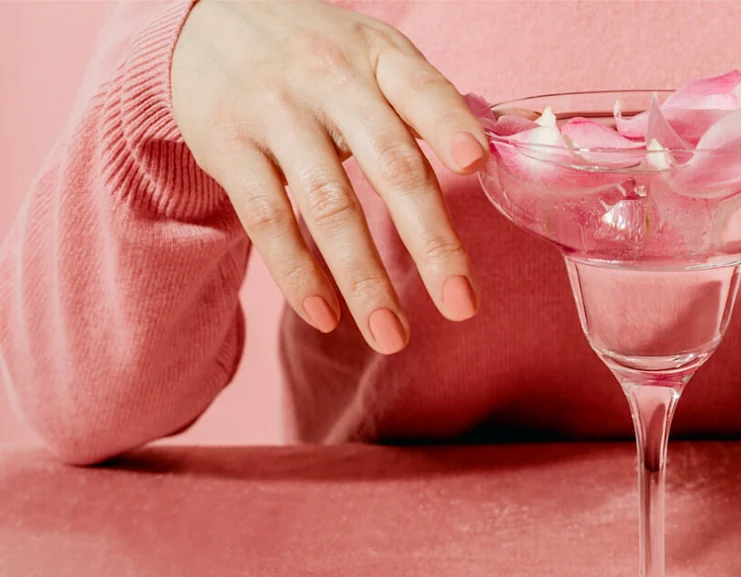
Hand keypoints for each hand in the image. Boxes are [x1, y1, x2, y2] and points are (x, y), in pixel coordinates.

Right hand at [172, 0, 487, 353]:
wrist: (207, 20)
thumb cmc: (320, 53)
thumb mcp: (375, 54)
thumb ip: (425, 104)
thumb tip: (489, 164)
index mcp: (380, 56)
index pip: (422, 89)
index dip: (449, 123)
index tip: (476, 164)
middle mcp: (330, 81)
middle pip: (390, 165)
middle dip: (431, 241)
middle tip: (462, 306)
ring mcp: (276, 114)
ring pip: (328, 205)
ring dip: (364, 278)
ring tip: (392, 336)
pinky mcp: (228, 147)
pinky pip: (268, 219)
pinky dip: (298, 273)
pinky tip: (326, 317)